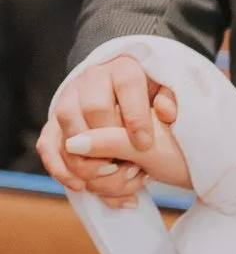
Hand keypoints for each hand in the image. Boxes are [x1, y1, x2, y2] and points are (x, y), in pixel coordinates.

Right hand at [38, 55, 180, 204]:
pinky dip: (60, 167)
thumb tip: (166, 112)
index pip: (127, 86)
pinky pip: (48, 144)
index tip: (145, 144)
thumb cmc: (151, 100)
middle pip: (93, 106)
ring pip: (67, 123)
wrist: (126, 99)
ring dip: (85, 153)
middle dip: (109, 138)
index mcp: (123, 68)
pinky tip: (79, 185)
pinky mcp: (55, 122)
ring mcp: (69, 100)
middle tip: (125, 160)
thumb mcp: (166, 94)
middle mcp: (92, 80)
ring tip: (108, 172)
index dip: (135, 117)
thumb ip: (170, 101)